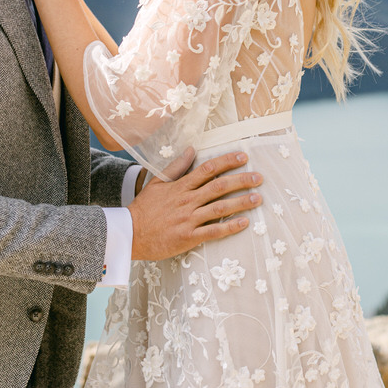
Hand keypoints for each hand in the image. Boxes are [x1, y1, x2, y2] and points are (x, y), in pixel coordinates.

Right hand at [128, 148, 260, 260]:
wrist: (128, 234)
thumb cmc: (143, 208)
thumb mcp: (157, 183)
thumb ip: (176, 166)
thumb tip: (192, 149)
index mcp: (180, 186)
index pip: (207, 169)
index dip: (227, 161)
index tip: (243, 156)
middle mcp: (187, 200)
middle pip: (219, 187)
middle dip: (241, 180)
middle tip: (259, 178)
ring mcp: (188, 219)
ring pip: (220, 208)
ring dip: (241, 202)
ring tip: (258, 198)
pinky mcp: (188, 237)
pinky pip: (213, 231)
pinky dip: (230, 227)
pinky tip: (245, 223)